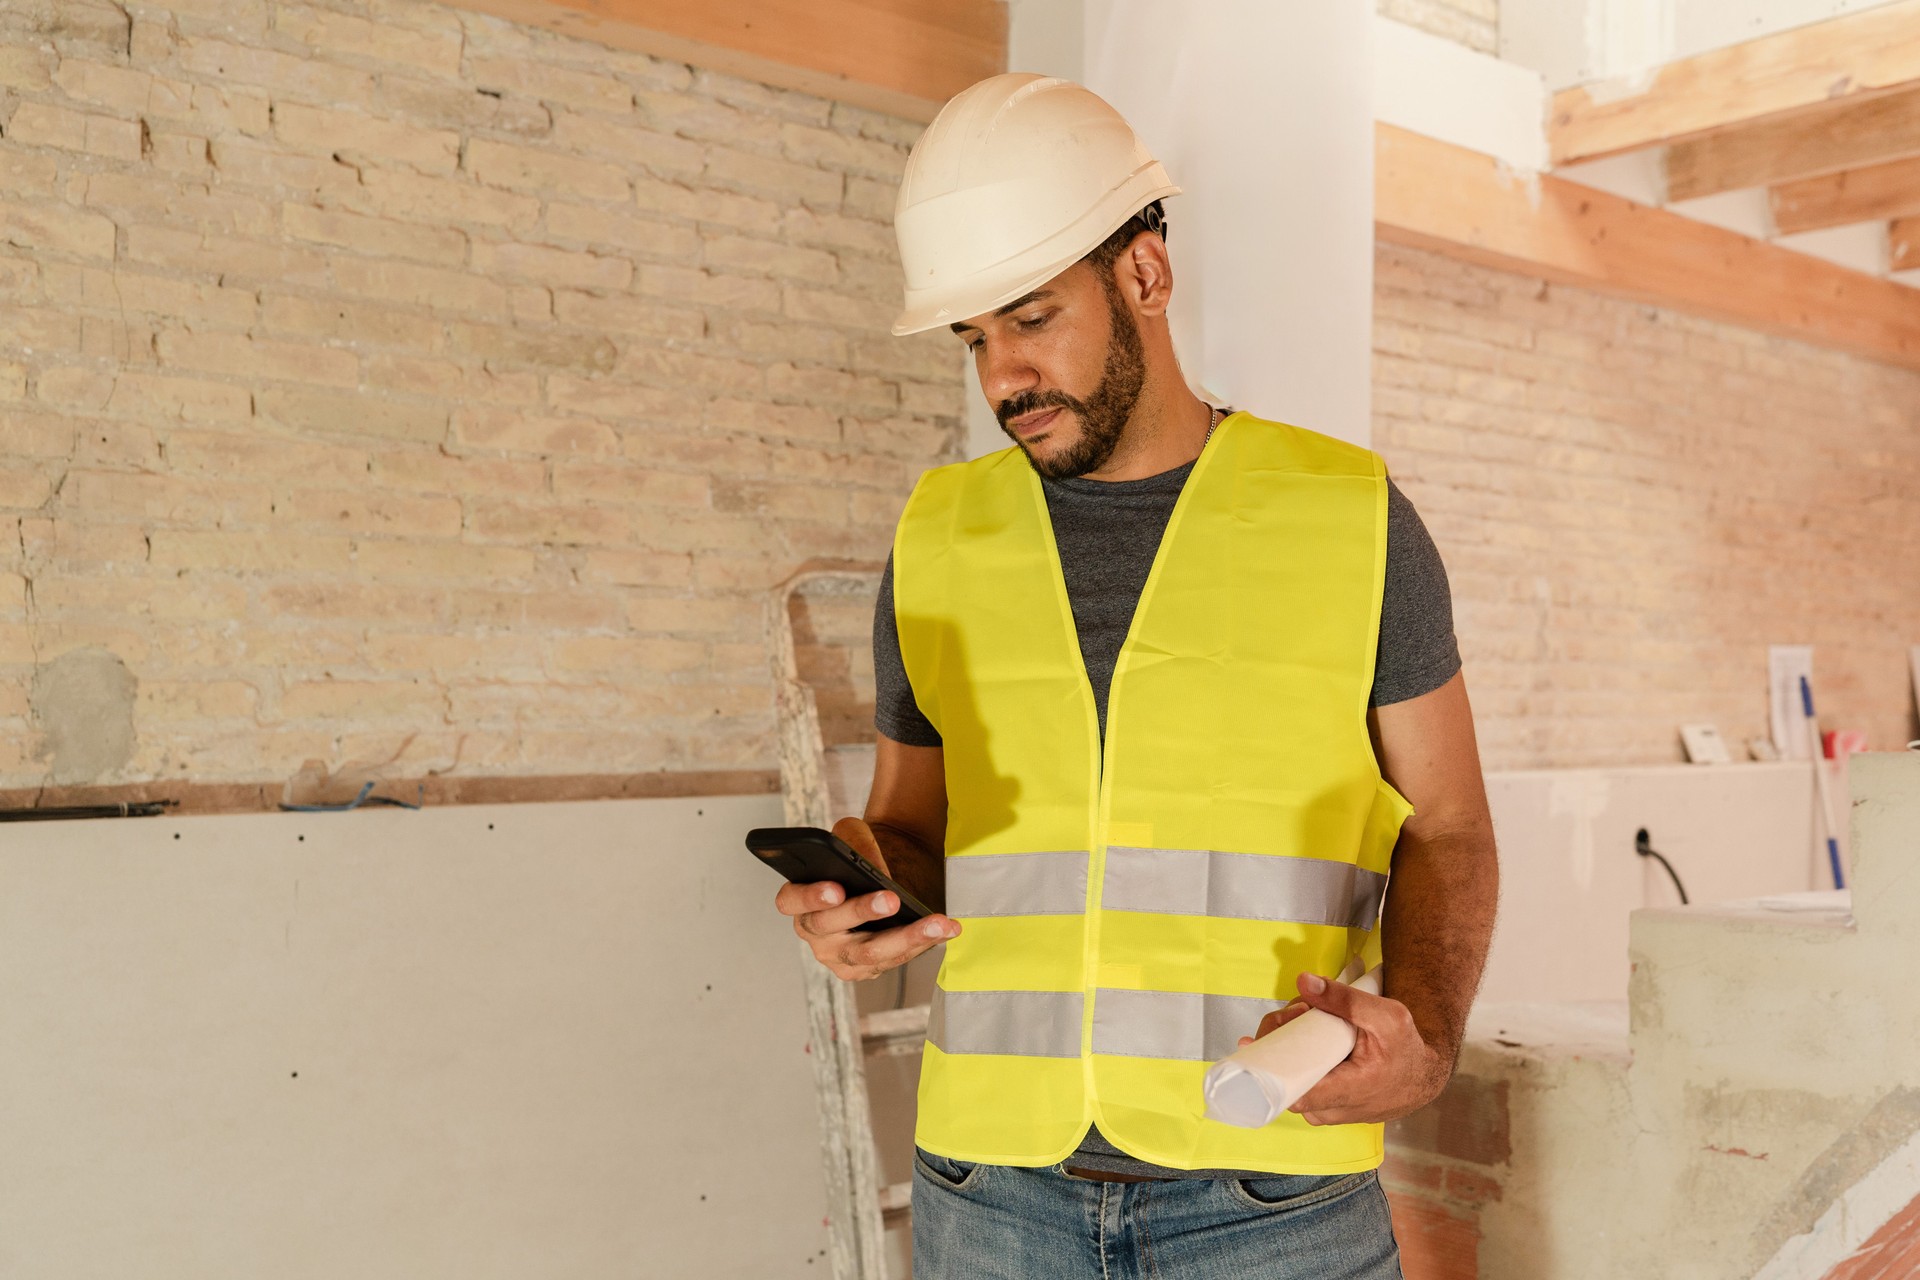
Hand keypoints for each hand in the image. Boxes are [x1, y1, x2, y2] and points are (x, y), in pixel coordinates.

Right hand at [774, 816, 958, 980]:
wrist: (889, 872)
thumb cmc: (861, 855)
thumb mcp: (853, 834)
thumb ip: (853, 842)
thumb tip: (873, 869)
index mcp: (799, 899)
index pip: (791, 901)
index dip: (810, 897)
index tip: (836, 888)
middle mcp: (815, 933)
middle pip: (831, 929)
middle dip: (862, 912)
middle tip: (891, 899)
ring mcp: (840, 955)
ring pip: (869, 953)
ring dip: (905, 937)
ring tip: (934, 922)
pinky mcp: (868, 968)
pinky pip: (895, 961)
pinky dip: (922, 943)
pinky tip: (944, 928)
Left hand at [1236, 972, 1448, 1125]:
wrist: (1424, 1074)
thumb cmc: (1407, 1047)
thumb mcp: (1386, 1016)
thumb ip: (1344, 999)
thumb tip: (1303, 981)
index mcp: (1348, 1091)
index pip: (1291, 1094)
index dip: (1270, 1065)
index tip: (1268, 1035)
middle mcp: (1333, 1110)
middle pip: (1283, 1082)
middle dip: (1279, 1042)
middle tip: (1297, 1012)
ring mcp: (1329, 1113)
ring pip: (1290, 1084)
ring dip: (1288, 1049)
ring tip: (1305, 1018)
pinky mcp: (1329, 1108)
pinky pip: (1301, 1086)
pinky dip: (1297, 1060)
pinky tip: (1305, 1033)